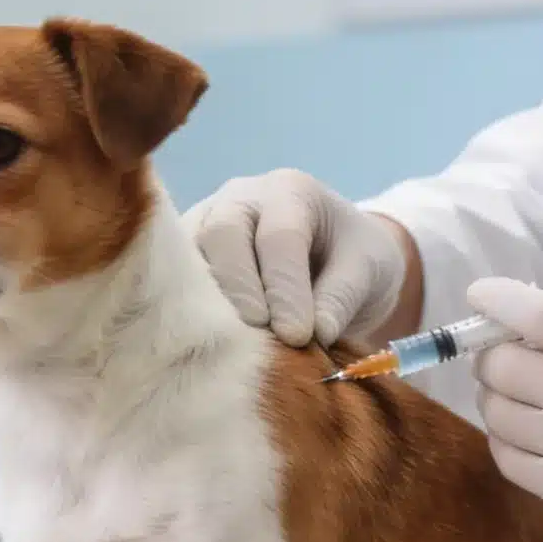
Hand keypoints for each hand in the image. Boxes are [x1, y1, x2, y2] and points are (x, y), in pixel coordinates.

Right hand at [185, 170, 407, 346]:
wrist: (334, 256)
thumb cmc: (352, 258)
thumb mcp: (368, 270)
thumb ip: (342, 298)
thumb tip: (315, 334)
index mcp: (290, 192)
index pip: (281, 236)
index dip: (285, 288)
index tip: (297, 335)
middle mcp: (239, 199)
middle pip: (222, 234)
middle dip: (240, 290)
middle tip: (260, 336)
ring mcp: (205, 224)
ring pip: (189, 257)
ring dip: (207, 304)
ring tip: (233, 349)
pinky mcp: (186, 257)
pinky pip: (174, 281)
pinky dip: (188, 313)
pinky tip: (205, 346)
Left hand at [468, 243, 542, 541]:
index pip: (538, 316)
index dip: (497, 300)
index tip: (481, 294)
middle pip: (504, 364)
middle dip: (492, 350)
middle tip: (505, 349)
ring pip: (499, 414)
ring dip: (495, 396)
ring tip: (516, 390)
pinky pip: (510, 460)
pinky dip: (506, 439)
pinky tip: (526, 429)